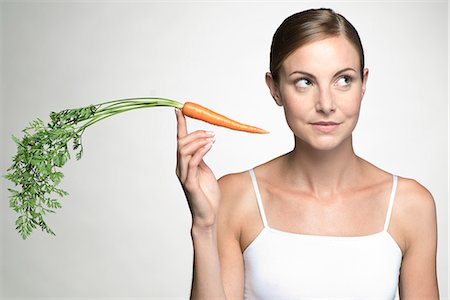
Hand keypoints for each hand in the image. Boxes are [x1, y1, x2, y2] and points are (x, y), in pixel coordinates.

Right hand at [175, 109, 220, 229]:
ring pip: (185, 151)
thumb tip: (203, 144)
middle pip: (181, 143)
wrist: (208, 215)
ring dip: (198, 141)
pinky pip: (193, 162)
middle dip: (195, 134)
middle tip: (211, 132)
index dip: (179, 126)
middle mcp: (180, 168)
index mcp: (184, 164)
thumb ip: (201, 159)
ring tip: (212, 137)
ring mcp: (184, 176)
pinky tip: (210, 145)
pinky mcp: (190, 184)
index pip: (180, 141)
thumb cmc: (207, 195)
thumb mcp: (205, 172)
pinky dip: (201, 151)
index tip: (179, 110)